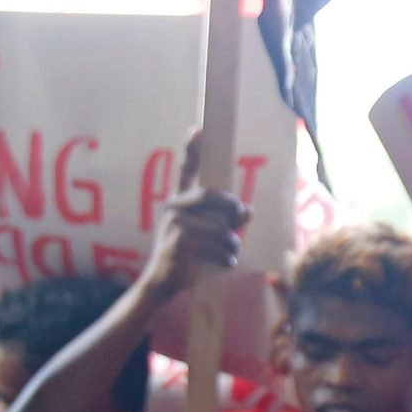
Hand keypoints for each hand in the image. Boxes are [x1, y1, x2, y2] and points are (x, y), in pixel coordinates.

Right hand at [139, 134, 247, 302]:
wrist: (162, 281)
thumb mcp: (206, 234)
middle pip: (214, 197)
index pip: (186, 171)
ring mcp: (175, 224)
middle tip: (240, 220)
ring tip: (230, 252)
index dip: (192, 150)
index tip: (199, 129)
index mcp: (180, 201)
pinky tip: (224, 264)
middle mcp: (174, 207)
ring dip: (233, 243)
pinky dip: (227, 258)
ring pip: (221, 228)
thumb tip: (249, 209)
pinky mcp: (179, 244)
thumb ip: (226, 220)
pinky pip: (217, 247)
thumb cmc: (188, 255)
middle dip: (232, 210)